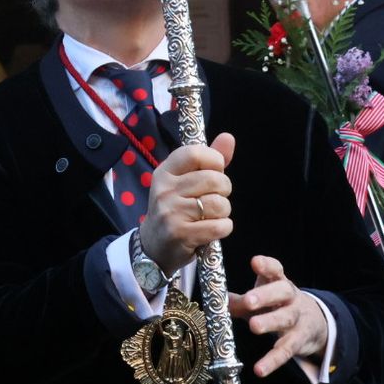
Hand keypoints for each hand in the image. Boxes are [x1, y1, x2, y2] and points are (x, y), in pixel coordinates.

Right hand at [137, 132, 234, 273]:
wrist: (154, 246)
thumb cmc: (176, 208)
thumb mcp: (185, 181)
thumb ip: (208, 159)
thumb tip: (229, 137)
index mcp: (165, 172)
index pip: (194, 153)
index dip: (214, 160)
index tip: (215, 171)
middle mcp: (165, 190)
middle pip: (213, 179)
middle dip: (224, 189)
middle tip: (216, 197)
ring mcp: (171, 213)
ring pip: (218, 204)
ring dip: (224, 211)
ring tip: (213, 215)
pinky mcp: (181, 235)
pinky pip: (219, 226)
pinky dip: (224, 228)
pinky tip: (214, 229)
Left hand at [228, 255, 327, 377]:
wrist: (314, 322)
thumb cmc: (278, 305)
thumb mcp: (261, 299)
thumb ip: (240, 301)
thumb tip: (216, 300)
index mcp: (279, 282)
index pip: (275, 270)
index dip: (266, 266)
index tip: (255, 262)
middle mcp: (290, 298)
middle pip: (282, 292)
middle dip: (265, 295)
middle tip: (249, 300)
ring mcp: (296, 318)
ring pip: (285, 318)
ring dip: (269, 322)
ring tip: (253, 326)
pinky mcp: (299, 340)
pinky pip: (286, 350)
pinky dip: (272, 360)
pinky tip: (259, 369)